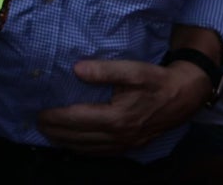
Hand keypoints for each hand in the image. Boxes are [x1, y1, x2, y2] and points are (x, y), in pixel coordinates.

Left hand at [37, 59, 211, 154]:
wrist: (185, 96)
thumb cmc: (156, 80)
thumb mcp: (132, 70)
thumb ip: (104, 70)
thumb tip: (76, 69)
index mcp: (117, 117)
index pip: (77, 120)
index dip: (56, 118)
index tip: (39, 113)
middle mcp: (120, 135)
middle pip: (79, 138)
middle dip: (56, 132)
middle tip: (37, 123)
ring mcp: (126, 144)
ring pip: (89, 149)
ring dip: (67, 143)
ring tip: (49, 133)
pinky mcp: (131, 146)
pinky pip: (101, 152)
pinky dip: (83, 149)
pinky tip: (74, 144)